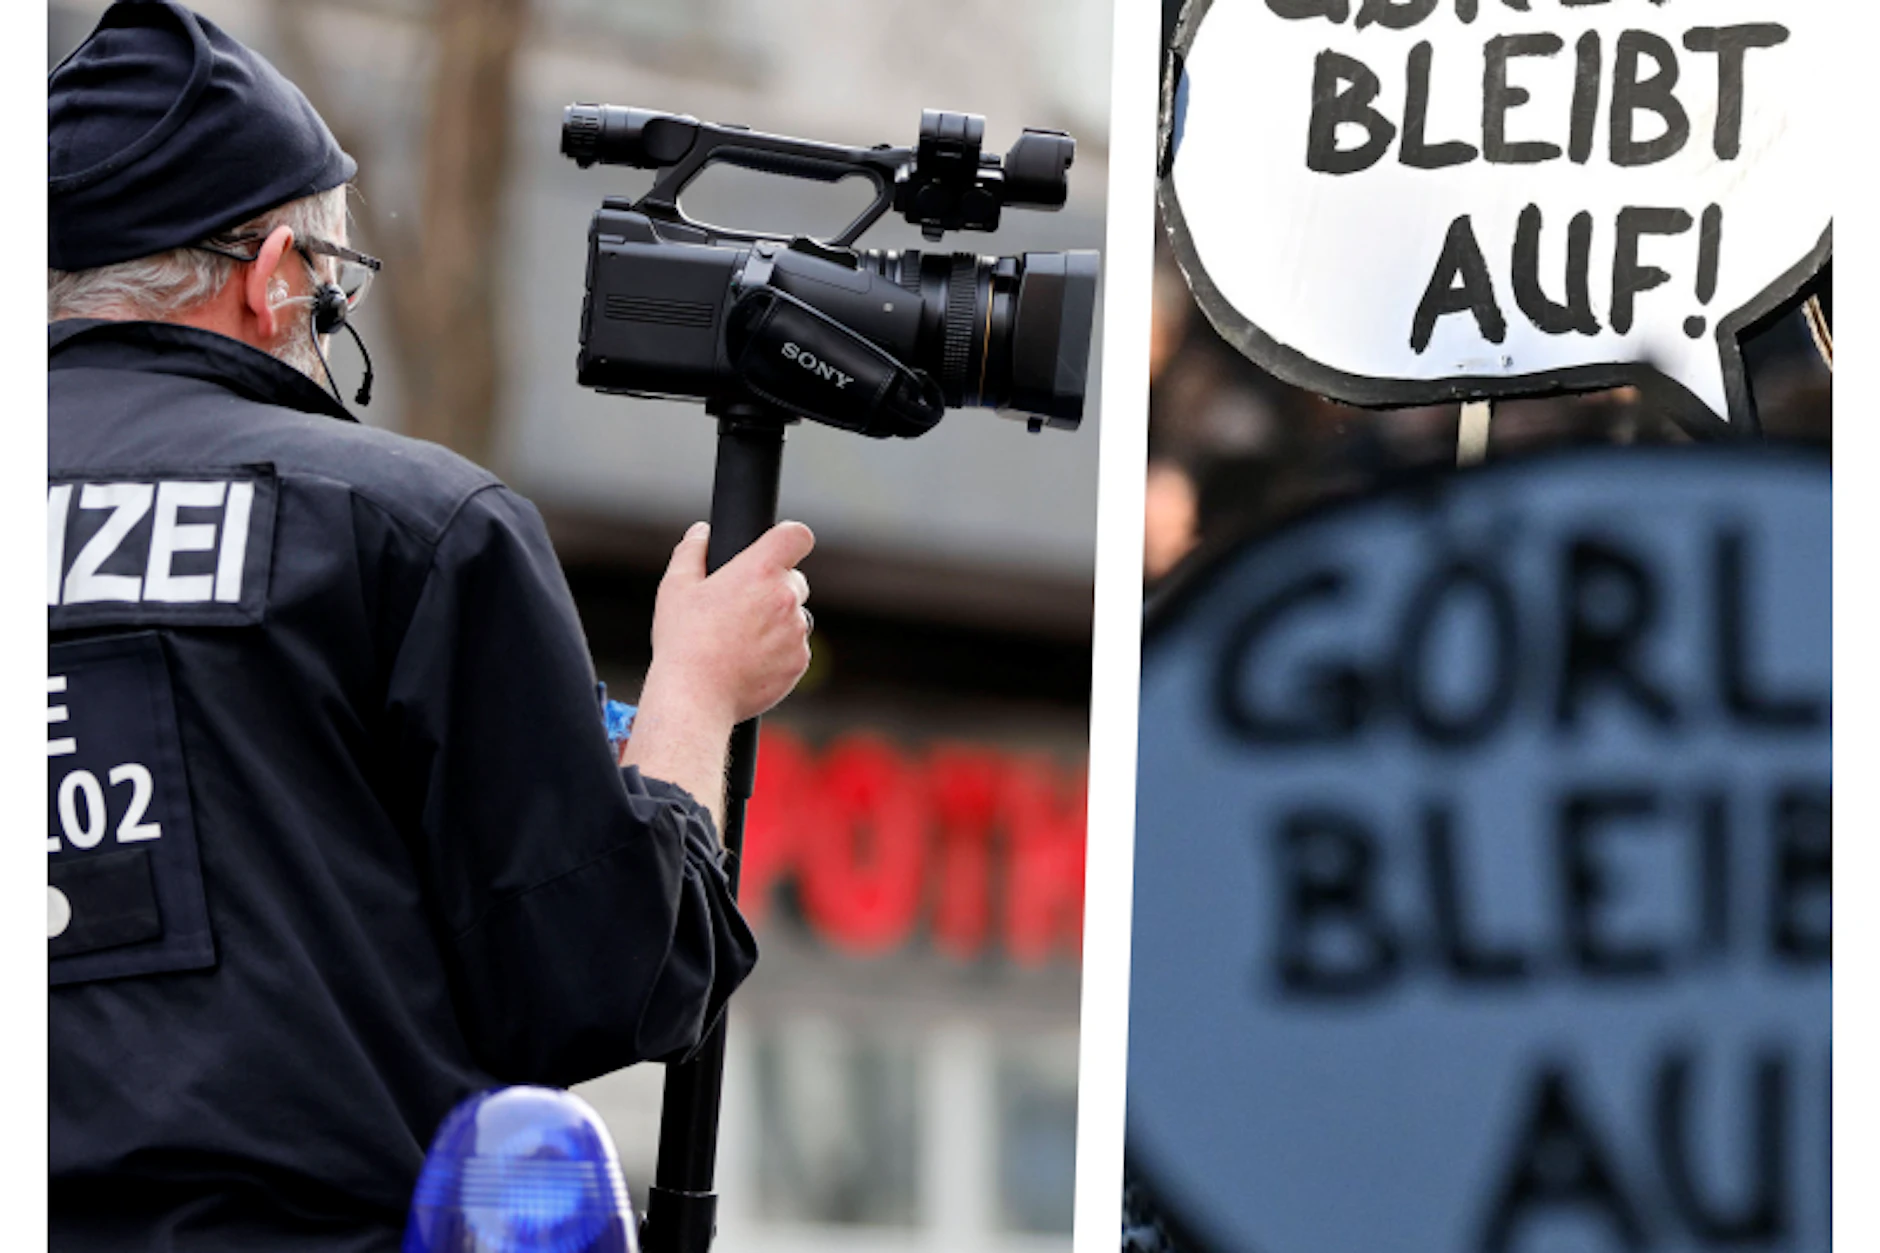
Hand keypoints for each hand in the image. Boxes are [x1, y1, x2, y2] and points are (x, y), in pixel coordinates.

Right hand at [648, 520, 814, 726]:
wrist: (695, 697)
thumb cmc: (683, 641)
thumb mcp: (675, 588)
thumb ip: (691, 552)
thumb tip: (701, 532)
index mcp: (759, 570)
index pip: (797, 536)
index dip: (790, 539)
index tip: (778, 549)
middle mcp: (786, 597)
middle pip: (796, 580)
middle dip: (775, 588)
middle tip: (742, 608)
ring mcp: (797, 631)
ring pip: (796, 617)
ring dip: (778, 622)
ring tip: (740, 640)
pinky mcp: (800, 662)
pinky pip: (796, 648)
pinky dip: (779, 652)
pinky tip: (749, 661)